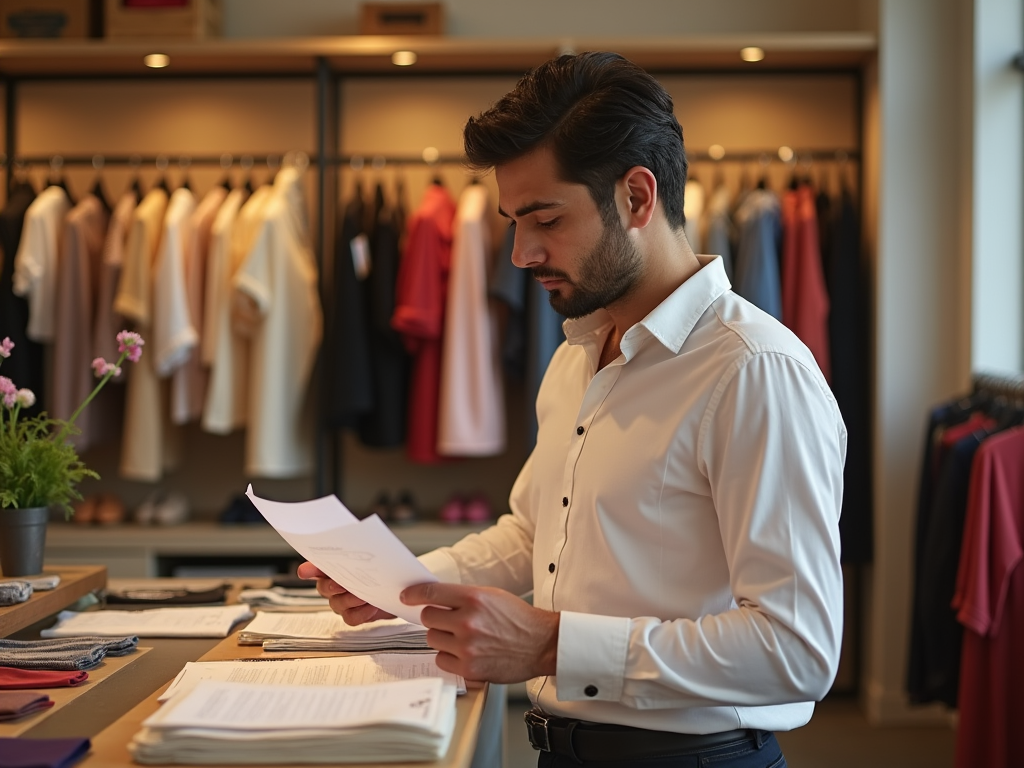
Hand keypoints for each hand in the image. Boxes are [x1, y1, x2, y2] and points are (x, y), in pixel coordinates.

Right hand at [296, 561, 394, 624]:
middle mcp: (335, 586)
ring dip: (350, 600)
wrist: (399, 590)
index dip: (310, 568)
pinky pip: (350, 618)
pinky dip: (361, 614)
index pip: (318, 566)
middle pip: (324, 588)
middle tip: (341, 584)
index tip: (304, 571)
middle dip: (331, 586)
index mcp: (336, 569)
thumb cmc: (384, 571)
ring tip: (364, 596)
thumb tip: (360, 546)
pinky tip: (372, 607)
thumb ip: (364, 554)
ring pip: (336, 604)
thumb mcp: (377, 558)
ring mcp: (343, 602)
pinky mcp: (355, 615)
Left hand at [400, 583, 558, 683]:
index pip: (431, 594)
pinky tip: (466, 652)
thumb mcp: (492, 596)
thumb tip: (433, 599)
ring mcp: (467, 646)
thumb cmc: (518, 619)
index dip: (414, 594)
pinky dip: (449, 656)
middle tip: (449, 621)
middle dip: (435, 618)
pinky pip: (441, 660)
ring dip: (442, 638)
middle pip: (428, 618)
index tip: (406, 596)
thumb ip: (462, 597)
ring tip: (462, 637)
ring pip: (432, 639)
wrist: (542, 644)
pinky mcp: (469, 668)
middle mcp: (468, 621)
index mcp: (474, 598)